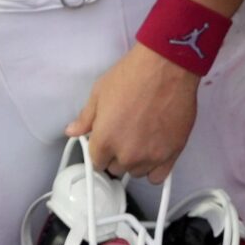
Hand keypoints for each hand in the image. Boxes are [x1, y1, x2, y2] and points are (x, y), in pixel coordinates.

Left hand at [66, 44, 198, 183]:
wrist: (167, 66)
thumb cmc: (130, 75)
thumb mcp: (99, 92)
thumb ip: (85, 117)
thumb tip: (72, 131)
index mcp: (104, 141)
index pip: (96, 162)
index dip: (100, 150)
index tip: (106, 139)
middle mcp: (126, 155)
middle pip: (116, 169)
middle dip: (117, 155)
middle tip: (125, 134)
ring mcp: (151, 157)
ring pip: (136, 172)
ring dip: (136, 160)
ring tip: (141, 139)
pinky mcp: (172, 154)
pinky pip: (158, 177)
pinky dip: (154, 168)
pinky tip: (154, 152)